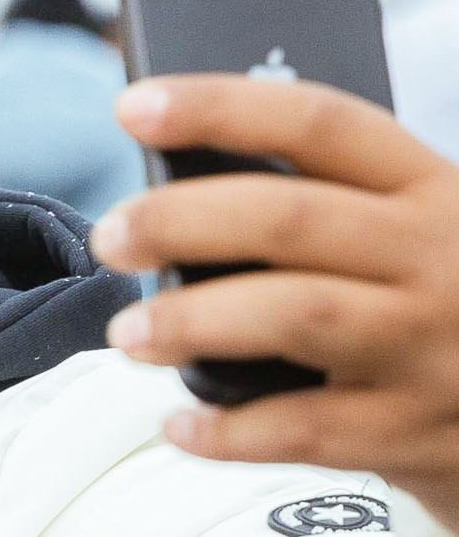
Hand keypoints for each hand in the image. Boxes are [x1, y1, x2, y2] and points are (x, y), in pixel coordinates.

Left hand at [91, 76, 458, 536]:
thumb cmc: (444, 305)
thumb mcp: (419, 235)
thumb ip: (334, 210)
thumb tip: (179, 198)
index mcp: (432, 188)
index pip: (320, 122)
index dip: (219, 107)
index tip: (134, 105)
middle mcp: (437, 257)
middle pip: (290, 218)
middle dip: (181, 220)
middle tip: (111, 237)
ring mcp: (427, 347)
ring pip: (296, 315)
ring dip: (194, 321)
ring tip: (130, 332)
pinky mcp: (411, 431)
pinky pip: (303, 430)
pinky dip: (228, 430)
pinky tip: (180, 424)